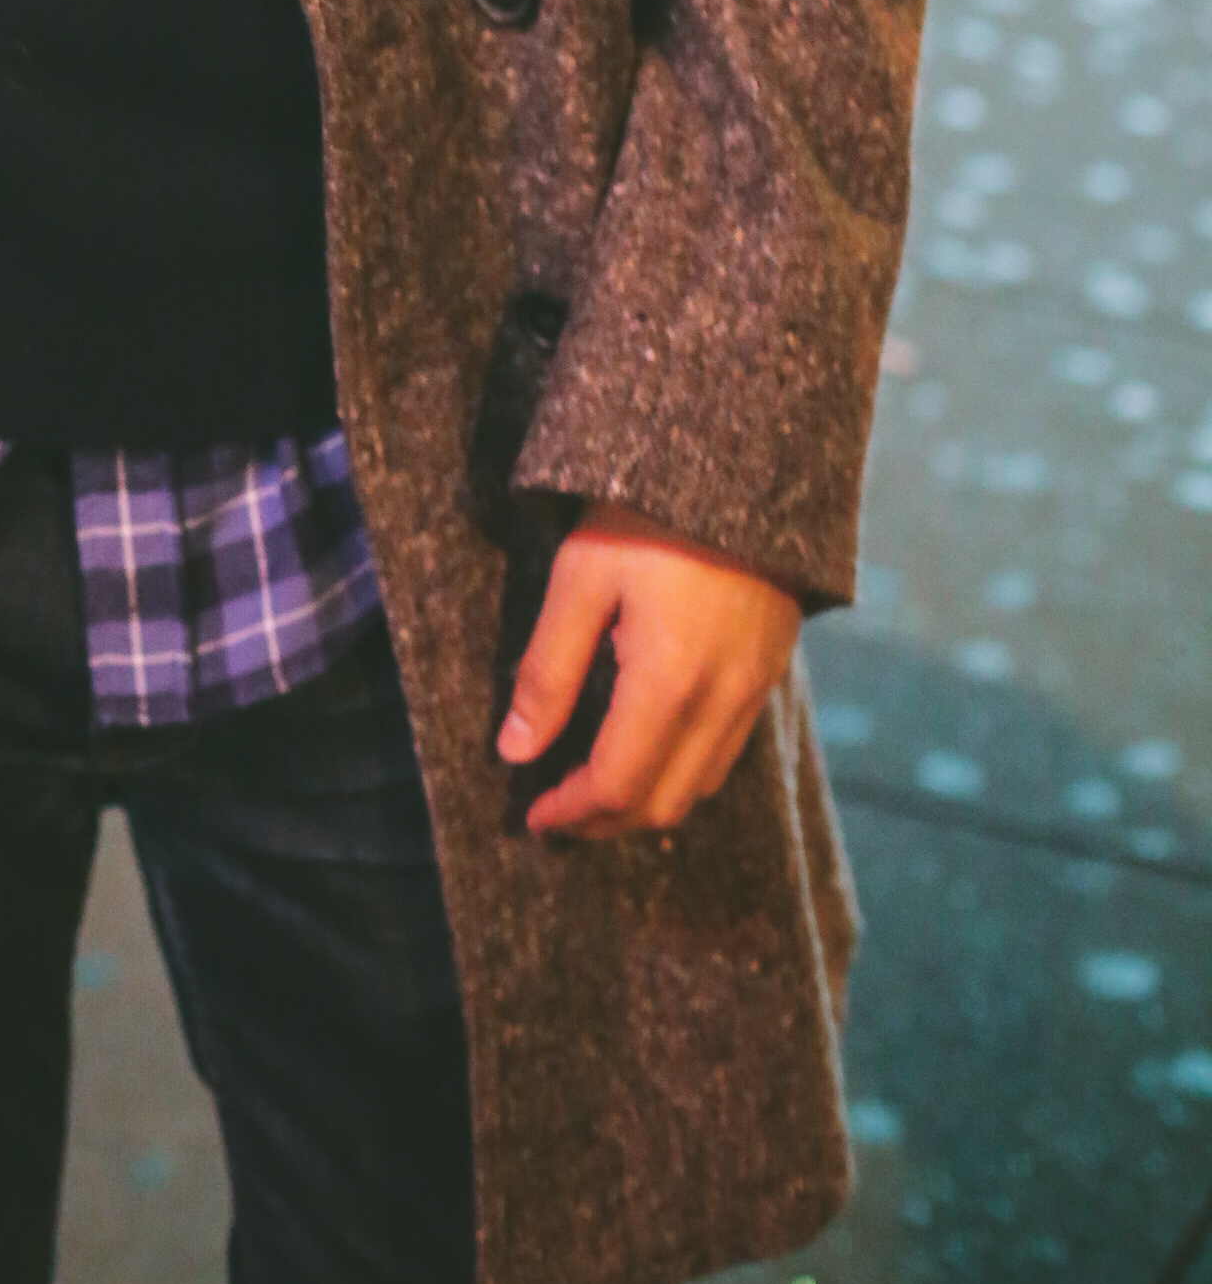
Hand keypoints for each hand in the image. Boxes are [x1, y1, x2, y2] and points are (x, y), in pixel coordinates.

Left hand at [498, 504, 802, 841]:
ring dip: (646, 803)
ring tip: (594, 790)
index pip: (617, 785)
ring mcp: (754, 690)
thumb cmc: (645, 515)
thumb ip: (545, 672)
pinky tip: (648, 748)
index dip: (570, 813)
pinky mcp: (769, 672)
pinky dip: (684, 772)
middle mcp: (721, 702)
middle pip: (663, 803)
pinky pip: (727, 751)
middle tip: (557, 813)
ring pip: (702, 785)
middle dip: (605, 822)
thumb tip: (514, 750)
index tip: (532, 815)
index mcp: (669, 683)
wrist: (740, 460)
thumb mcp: (579, 580)